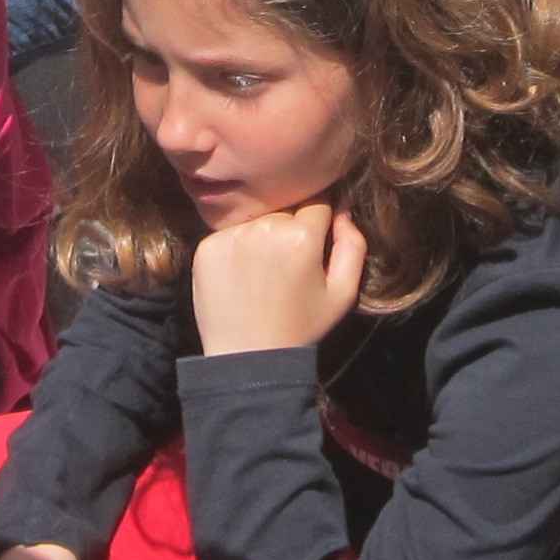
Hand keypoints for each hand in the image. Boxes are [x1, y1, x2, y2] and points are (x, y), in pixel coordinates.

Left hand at [190, 201, 366, 357]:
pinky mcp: (207, 246)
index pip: (317, 201)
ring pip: (256, 218)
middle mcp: (265, 227)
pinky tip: (241, 275)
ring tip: (263, 271)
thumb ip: (353, 245)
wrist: (247, 359)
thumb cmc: (301, 327)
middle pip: (284, 207)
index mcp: (302, 236)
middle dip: (290, 225)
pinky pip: (229, 233)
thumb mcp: (342, 293)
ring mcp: (232, 236)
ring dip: (262, 233)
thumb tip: (343, 209)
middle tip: (287, 261)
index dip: (319, 219)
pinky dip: (236, 247)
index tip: (315, 239)